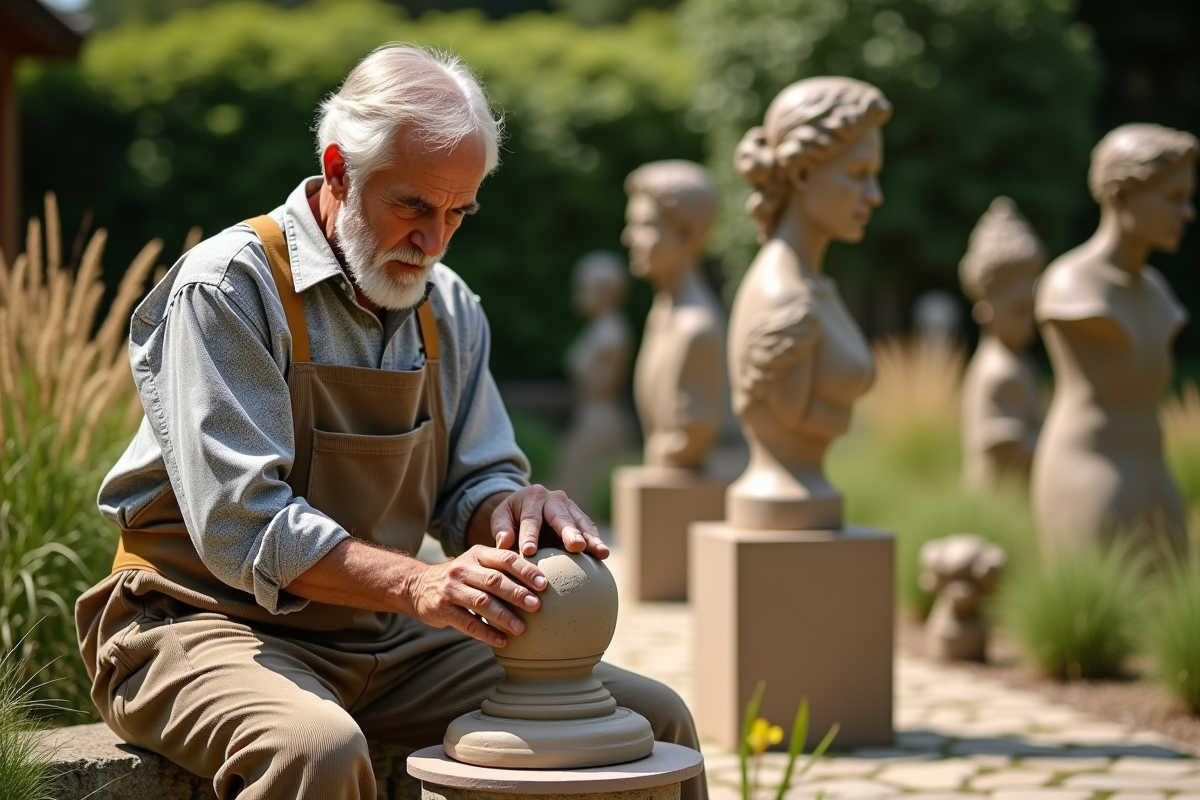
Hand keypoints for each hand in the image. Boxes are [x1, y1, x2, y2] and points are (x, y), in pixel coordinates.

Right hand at [408, 545, 546, 646]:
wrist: (418, 586)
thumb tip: (541, 579)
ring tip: (521, 628)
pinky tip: (502, 641)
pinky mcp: (442, 609)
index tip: (543, 584)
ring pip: (481, 602)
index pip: (505, 558)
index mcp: (477, 554)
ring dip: (504, 616)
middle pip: (494, 580)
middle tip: (536, 606)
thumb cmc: (460, 576)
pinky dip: (487, 633)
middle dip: (517, 593)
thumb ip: (501, 566)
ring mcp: (451, 589)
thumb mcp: (476, 562)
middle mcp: (463, 568)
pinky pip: (468, 623)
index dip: (525, 570)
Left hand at [491, 485, 608, 558]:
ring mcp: (570, 507)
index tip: (528, 552)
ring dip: (591, 538)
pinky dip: (596, 541)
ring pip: (581, 523)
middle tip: (576, 546)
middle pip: (561, 517)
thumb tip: (504, 543)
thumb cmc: (512, 516)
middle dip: (569, 532)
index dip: (529, 535)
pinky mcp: (580, 518)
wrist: (528, 506)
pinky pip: (589, 530)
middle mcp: (555, 499)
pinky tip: (603, 554)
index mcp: (532, 497)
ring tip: (601, 552)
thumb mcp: (500, 518)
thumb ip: (501, 528)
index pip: (530, 518)